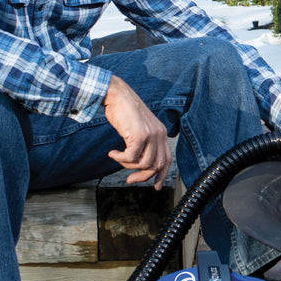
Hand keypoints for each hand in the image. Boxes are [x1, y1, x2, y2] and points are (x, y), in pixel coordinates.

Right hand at [102, 75, 172, 189]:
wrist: (116, 94)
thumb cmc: (124, 111)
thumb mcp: (139, 128)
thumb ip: (144, 143)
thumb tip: (139, 164)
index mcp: (161, 133)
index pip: (167, 160)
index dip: (162, 175)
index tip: (155, 186)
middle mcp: (159, 134)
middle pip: (157, 165)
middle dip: (143, 177)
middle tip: (130, 180)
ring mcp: (151, 135)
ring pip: (143, 164)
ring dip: (128, 166)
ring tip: (118, 158)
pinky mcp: (139, 135)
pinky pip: (131, 157)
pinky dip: (120, 159)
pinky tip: (113, 154)